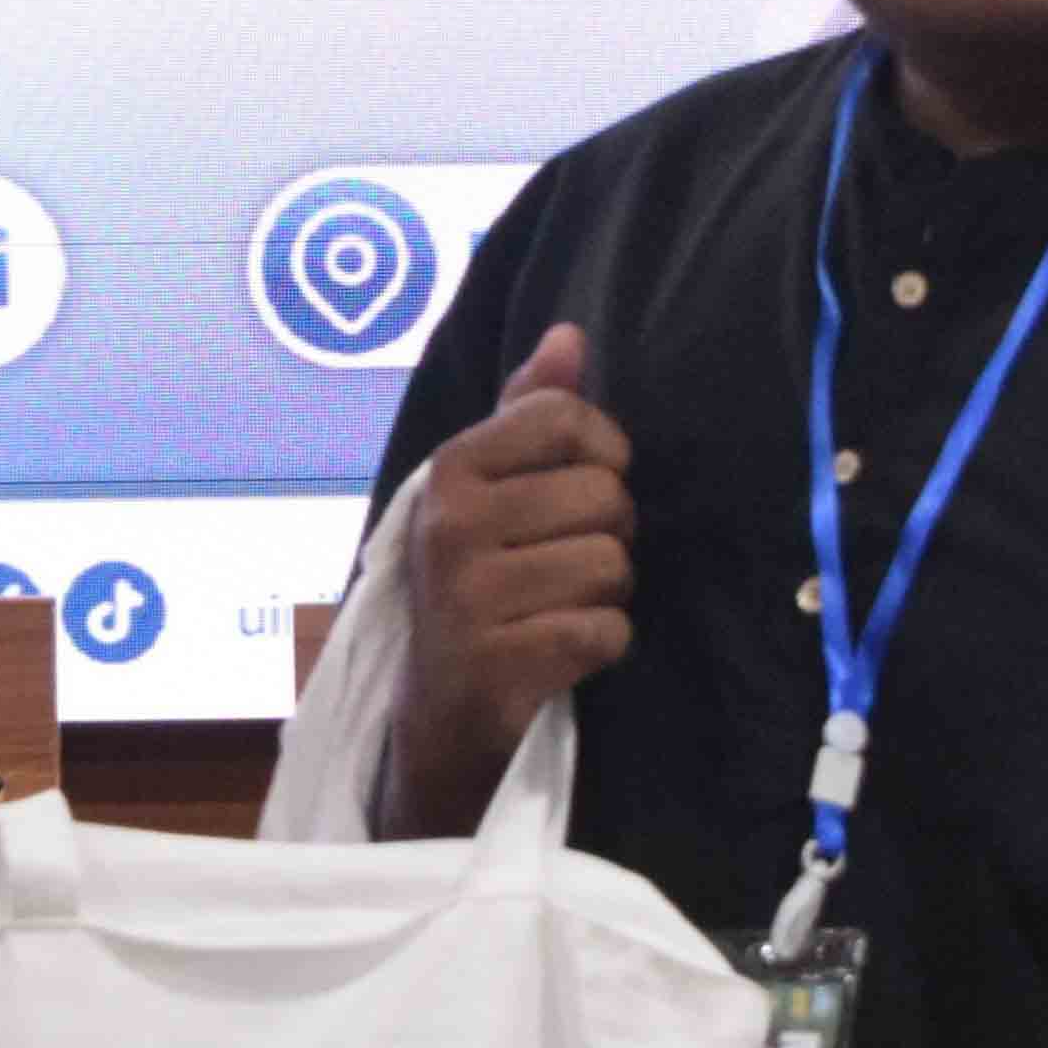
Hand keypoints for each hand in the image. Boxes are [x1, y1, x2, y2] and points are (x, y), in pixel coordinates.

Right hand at [378, 323, 633, 837]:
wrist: (435, 712)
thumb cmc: (476, 581)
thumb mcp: (487, 488)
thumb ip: (529, 410)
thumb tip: (570, 334)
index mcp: (450, 470)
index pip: (566, 418)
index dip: (604, 452)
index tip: (583, 484)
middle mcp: (451, 525)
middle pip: (606, 498)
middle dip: (608, 537)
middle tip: (563, 564)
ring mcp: (469, 596)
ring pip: (613, 566)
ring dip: (605, 595)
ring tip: (557, 607)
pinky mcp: (497, 663)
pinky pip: (607, 632)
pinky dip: (599, 646)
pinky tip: (557, 649)